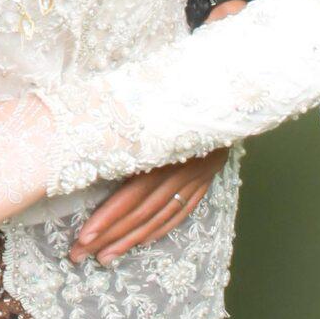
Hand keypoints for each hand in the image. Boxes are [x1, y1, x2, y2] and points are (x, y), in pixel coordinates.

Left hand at [66, 0, 238, 262]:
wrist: (240, 61)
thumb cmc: (189, 62)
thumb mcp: (160, 72)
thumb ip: (132, 88)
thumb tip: (84, 106)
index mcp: (172, 142)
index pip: (134, 190)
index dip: (109, 217)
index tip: (81, 236)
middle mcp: (188, 162)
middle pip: (143, 209)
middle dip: (109, 234)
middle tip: (79, 255)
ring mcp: (200, 171)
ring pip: (161, 215)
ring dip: (129, 239)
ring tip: (100, 258)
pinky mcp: (206, 175)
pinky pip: (181, 210)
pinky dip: (157, 229)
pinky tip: (135, 243)